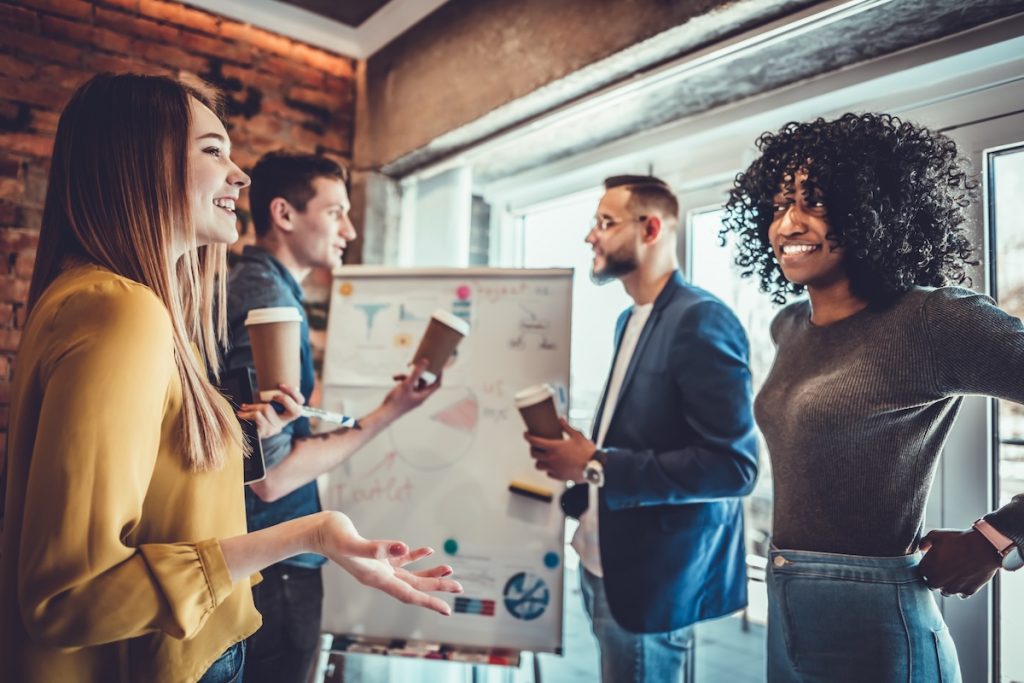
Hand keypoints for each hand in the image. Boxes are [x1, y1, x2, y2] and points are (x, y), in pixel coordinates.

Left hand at [237, 384, 304, 438]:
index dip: (293, 392)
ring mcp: (276, 428)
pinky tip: (242, 413)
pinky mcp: (267, 431)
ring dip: (254, 405)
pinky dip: (247, 413)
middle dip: (284, 399)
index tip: (280, 385)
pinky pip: (257, 416)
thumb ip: (271, 394)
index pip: (300, 402)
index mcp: (288, 412)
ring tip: (244, 407)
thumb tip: (270, 383)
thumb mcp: (265, 401)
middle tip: (272, 396)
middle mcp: (285, 421)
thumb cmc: (256, 412)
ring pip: (268, 408)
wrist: (245, 429)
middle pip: (295, 410)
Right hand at [316, 511, 462, 615]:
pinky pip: (401, 560)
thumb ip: (376, 547)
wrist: (318, 531)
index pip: (408, 594)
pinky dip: (415, 556)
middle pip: (414, 586)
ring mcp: (379, 567)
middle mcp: (379, 576)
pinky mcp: (378, 555)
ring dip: (430, 572)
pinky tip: (427, 550)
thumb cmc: (333, 536)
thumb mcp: (352, 542)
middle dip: (437, 587)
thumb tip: (402, 547)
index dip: (429, 601)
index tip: (447, 609)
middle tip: (460, 588)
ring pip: (410, 575)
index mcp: (376, 578)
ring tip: (450, 570)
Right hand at [382, 358, 440, 418]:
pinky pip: (407, 385)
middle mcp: (419, 396)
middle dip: (419, 373)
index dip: (439, 375)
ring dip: (406, 377)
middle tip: (416, 365)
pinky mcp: (405, 396)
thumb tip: (426, 362)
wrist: (385, 414)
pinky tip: (394, 379)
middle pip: (424, 382)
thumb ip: (416, 373)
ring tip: (396, 376)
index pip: (436, 384)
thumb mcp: (406, 385)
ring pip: (413, 382)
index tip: (438, 366)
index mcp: (423, 396)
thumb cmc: (396, 402)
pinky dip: (402, 381)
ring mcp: (412, 396)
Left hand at [524, 417, 594, 482]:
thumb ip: (567, 427)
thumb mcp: (577, 435)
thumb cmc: (587, 451)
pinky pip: (548, 473)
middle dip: (532, 449)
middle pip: (533, 454)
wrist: (594, 467)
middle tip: (535, 446)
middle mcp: (551, 459)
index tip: (526, 434)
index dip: (527, 437)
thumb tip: (560, 419)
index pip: (534, 441)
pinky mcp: (559, 476)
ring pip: (538, 466)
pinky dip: (548, 469)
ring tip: (542, 457)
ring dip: (539, 461)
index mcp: (554, 447)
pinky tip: (552, 465)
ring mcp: (554, 469)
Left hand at [918, 528, 1000, 597]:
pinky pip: (961, 593)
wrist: (982, 547)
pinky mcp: (967, 591)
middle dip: (936, 578)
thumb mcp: (936, 535)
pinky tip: (966, 577)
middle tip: (945, 569)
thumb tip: (922, 548)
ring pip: (946, 591)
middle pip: (932, 584)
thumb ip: (924, 542)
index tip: (934, 563)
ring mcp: (953, 588)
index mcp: (927, 569)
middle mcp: (937, 582)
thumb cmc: (958, 540)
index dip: (928, 567)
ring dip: (948, 585)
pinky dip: (963, 587)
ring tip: (955, 573)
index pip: (922, 573)